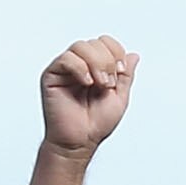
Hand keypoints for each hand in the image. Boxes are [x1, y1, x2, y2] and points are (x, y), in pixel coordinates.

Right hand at [40, 36, 137, 156]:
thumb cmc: (95, 124)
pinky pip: (66, 59)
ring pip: (81, 46)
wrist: (79, 142)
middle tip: (108, 84)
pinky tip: (86, 83)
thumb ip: (126, 76)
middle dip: (107, 61)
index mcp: (95, 67)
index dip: (116, 52)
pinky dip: (80, 68)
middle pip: (95, 42)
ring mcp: (65, 69)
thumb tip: (133, 55)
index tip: (120, 72)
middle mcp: (80, 65)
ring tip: (98, 84)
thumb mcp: (119, 97)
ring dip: (95, 64)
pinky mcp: (52, 75)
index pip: (105, 42)